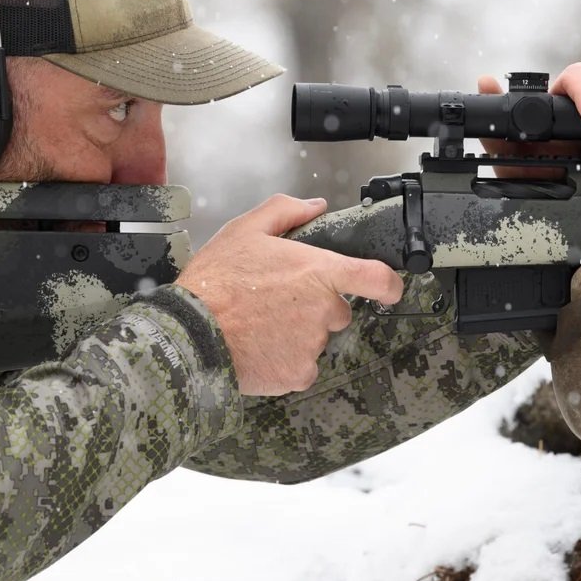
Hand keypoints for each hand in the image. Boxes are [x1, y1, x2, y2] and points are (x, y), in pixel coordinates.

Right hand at [176, 194, 403, 395]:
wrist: (190, 333)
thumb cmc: (215, 281)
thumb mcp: (245, 230)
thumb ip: (285, 212)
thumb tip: (315, 207)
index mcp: (318, 271)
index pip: (375, 278)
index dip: (390, 284)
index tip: (389, 288)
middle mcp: (323, 310)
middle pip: (338, 310)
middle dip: (316, 307)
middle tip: (277, 302)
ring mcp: (313, 345)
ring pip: (317, 339)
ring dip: (298, 333)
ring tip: (260, 324)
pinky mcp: (298, 374)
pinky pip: (302, 367)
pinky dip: (285, 360)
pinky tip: (259, 347)